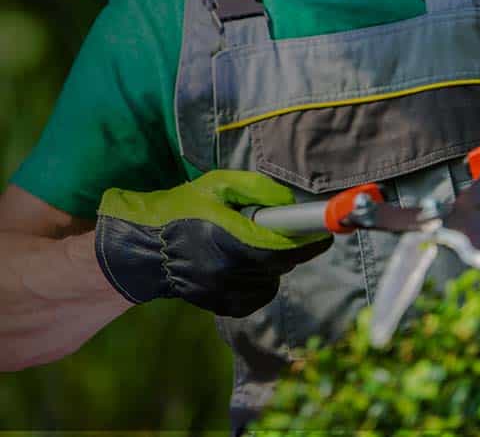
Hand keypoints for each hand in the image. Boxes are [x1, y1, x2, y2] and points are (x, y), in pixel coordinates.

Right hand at [94, 170, 331, 315]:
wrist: (142, 249)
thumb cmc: (178, 210)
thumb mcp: (216, 186)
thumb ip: (256, 189)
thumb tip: (289, 202)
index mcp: (228, 240)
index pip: (283, 248)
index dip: (310, 242)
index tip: (325, 233)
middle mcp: (228, 271)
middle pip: (280, 264)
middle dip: (290, 247)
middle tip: (288, 229)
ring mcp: (223, 292)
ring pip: (271, 281)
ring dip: (274, 264)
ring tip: (257, 244)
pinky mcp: (219, 306)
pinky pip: (256, 296)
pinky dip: (260, 281)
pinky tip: (245, 263)